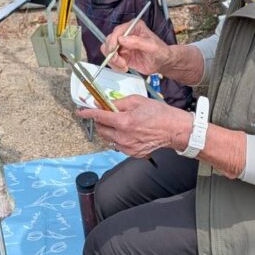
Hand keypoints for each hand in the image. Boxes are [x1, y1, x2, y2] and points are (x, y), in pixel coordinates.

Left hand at [76, 95, 191, 157]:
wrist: (174, 130)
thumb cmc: (159, 113)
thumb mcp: (137, 101)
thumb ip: (118, 102)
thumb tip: (104, 103)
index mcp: (124, 122)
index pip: (99, 117)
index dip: (88, 113)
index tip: (81, 111)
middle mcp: (123, 137)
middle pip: (101, 129)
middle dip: (99, 121)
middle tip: (104, 114)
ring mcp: (127, 147)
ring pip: (108, 139)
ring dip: (107, 130)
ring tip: (117, 122)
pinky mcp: (132, 153)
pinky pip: (117, 145)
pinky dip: (117, 137)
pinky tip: (126, 131)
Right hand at [100, 19, 173, 76]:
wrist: (163, 63)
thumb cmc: (161, 52)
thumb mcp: (152, 46)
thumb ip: (138, 42)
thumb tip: (122, 39)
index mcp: (134, 27)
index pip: (118, 31)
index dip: (113, 40)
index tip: (113, 50)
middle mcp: (126, 34)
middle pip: (109, 40)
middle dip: (112, 53)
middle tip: (120, 62)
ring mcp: (123, 45)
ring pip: (108, 50)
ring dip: (113, 60)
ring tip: (124, 65)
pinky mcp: (121, 55)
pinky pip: (111, 59)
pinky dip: (115, 65)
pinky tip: (124, 68)